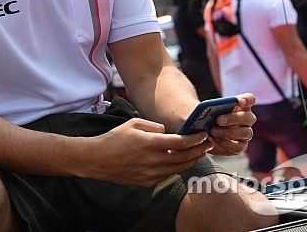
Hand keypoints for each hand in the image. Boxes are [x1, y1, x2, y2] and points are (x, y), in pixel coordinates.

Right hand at [91, 118, 211, 186]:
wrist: (98, 159)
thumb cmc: (115, 138)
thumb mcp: (134, 123)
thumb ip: (154, 126)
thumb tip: (168, 132)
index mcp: (150, 143)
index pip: (180, 142)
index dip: (195, 139)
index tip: (204, 135)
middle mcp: (153, 160)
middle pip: (184, 157)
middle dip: (198, 150)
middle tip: (208, 144)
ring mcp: (151, 173)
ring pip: (179, 168)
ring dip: (192, 160)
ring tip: (200, 153)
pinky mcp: (147, 182)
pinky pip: (168, 174)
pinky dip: (178, 167)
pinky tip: (183, 161)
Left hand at [208, 93, 256, 155]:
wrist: (202, 132)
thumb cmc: (205, 116)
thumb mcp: (205, 111)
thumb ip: (208, 108)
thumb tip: (202, 108)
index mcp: (241, 105)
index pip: (250, 99)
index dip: (247, 99)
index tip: (238, 101)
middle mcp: (247, 119)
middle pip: (248, 118)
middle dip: (233, 118)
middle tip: (218, 120)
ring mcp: (246, 133)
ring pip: (246, 133)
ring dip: (229, 132)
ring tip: (213, 131)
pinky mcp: (241, 146)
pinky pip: (239, 147)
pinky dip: (227, 144)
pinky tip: (215, 140)